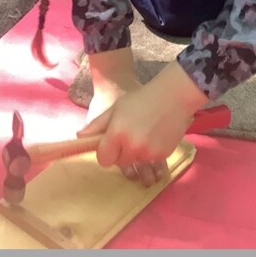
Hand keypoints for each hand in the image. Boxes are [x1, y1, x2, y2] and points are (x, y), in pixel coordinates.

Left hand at [75, 65, 205, 185]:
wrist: (176, 94)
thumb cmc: (142, 99)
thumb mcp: (115, 108)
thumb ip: (96, 125)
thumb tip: (79, 137)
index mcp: (117, 135)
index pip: (103, 159)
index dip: (106, 153)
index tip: (110, 144)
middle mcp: (132, 147)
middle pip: (120, 162)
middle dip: (121, 153)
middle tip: (129, 135)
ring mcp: (149, 152)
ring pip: (136, 162)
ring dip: (137, 153)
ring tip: (144, 133)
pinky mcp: (163, 154)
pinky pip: (151, 159)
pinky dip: (151, 152)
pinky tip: (156, 135)